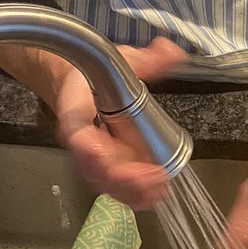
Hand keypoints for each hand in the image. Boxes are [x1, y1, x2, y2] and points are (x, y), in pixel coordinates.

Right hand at [55, 37, 185, 209]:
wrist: (77, 84)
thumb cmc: (96, 74)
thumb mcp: (122, 60)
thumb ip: (148, 59)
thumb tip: (171, 52)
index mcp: (76, 111)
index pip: (77, 133)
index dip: (89, 147)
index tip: (104, 150)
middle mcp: (80, 140)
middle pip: (93, 168)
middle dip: (122, 177)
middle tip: (152, 176)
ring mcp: (89, 158)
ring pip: (103, 183)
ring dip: (130, 191)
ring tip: (158, 190)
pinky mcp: (103, 169)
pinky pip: (113, 188)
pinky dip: (132, 195)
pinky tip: (154, 196)